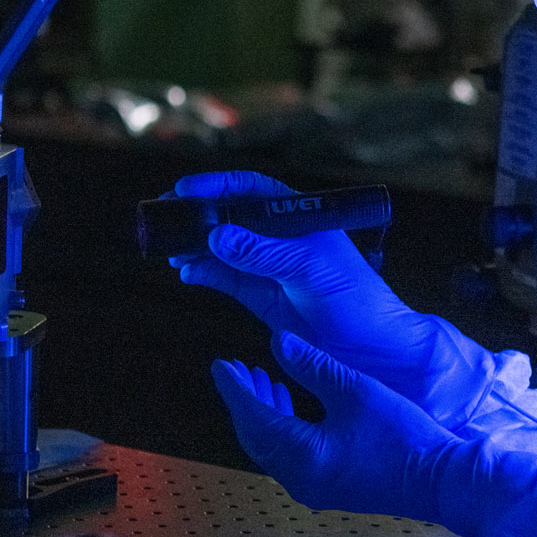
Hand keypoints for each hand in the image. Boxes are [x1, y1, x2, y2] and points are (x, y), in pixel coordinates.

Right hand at [171, 172, 489, 419]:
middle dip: (196, 216)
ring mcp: (270, 269)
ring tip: (168, 250)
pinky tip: (186, 272)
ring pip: (222, 250)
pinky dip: (203, 274)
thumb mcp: (311, 269)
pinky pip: (226, 279)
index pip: (251, 190)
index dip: (217, 186)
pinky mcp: (263, 299)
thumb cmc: (357, 299)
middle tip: (163, 218)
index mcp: (300, 218)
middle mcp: (282, 239)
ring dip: (195, 247)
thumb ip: (265, 253)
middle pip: (230, 217)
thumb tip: (218, 235)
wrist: (374, 350)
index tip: (185, 189)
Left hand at [211, 333, 455, 519]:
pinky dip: (283, 430)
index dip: (234, 388)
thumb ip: (312, 365)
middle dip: (245, 401)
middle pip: (256, 437)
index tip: (220, 364)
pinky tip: (293, 407)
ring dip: (264, 414)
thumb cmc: (400, 435)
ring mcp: (312, 488)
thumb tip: (276, 340)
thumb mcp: (355, 390)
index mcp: (299, 455)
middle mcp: (297, 478)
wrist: (440, 481)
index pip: (252, 417)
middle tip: (237, 369)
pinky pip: (289, 457)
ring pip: (272, 448)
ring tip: (265, 381)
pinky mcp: (328, 489)